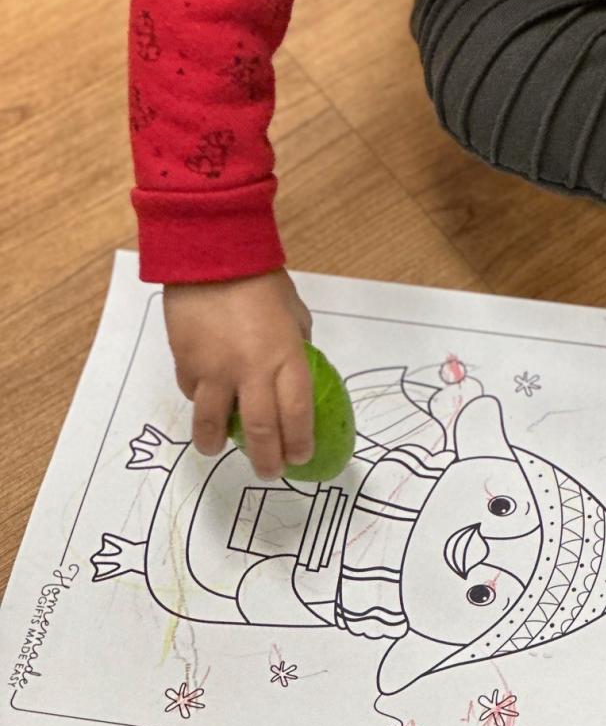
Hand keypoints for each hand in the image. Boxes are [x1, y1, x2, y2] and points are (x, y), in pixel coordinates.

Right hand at [164, 271, 313, 478]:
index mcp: (286, 356)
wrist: (211, 254)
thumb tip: (295, 366)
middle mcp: (252, 370)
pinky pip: (193, 392)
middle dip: (266, 459)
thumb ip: (295, 344)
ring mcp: (215, 370)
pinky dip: (199, 402)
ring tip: (218, 450)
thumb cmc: (260, 279)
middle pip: (262, 430)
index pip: (297, 414)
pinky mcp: (186, 362)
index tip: (299, 458)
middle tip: (268, 472)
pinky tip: (204, 404)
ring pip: (215, 423)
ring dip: (217, 443)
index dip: (299, 442)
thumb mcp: (294, 312)